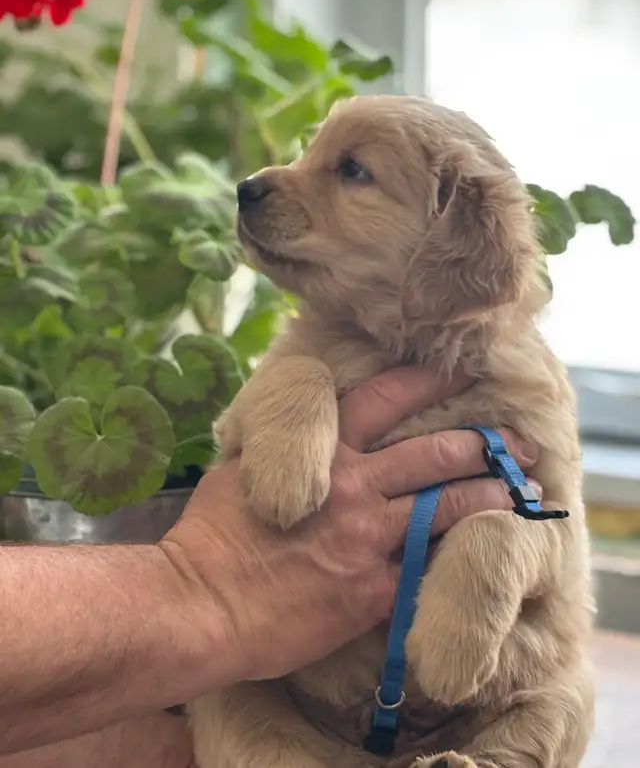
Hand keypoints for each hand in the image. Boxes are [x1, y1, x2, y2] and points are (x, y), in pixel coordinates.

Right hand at [159, 366, 538, 685]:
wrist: (199, 604)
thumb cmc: (210, 536)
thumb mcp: (241, 471)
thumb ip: (279, 452)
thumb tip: (290, 439)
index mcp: (323, 453)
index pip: (385, 400)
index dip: (427, 380)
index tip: (458, 372)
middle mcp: (355, 488)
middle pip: (435, 454)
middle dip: (483, 444)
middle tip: (518, 440)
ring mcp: (368, 539)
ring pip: (447, 509)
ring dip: (489, 496)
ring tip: (520, 492)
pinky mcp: (371, 591)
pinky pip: (426, 571)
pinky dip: (454, 560)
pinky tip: (481, 556)